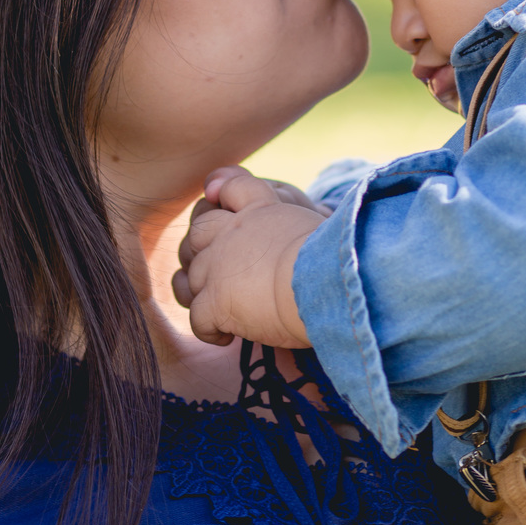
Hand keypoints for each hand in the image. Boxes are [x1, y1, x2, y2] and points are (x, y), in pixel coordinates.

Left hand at [173, 166, 322, 348]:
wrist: (326, 282)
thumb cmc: (333, 256)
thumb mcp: (315, 222)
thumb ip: (290, 220)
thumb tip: (305, 223)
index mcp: (260, 208)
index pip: (231, 188)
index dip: (223, 198)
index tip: (224, 210)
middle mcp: (231, 232)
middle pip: (198, 233)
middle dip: (202, 252)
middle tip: (222, 276)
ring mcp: (217, 266)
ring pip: (192, 278)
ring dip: (204, 294)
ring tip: (224, 309)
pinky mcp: (215, 302)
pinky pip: (197, 318)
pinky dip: (209, 330)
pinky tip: (227, 336)